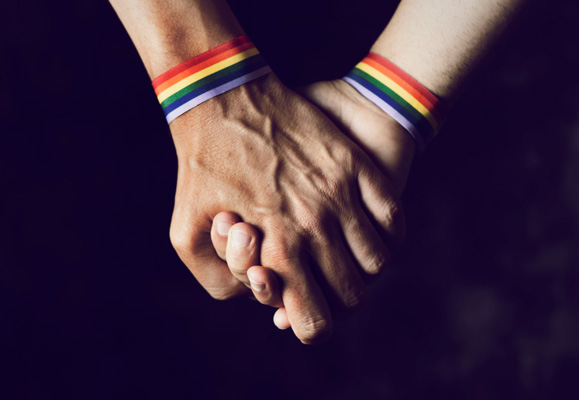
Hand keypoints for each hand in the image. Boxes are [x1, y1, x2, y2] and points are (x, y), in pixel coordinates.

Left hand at [169, 74, 399, 342]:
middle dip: (335, 300)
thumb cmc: (200, 168)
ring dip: (362, 270)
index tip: (304, 315)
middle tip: (320, 283)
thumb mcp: (185, 235)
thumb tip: (254, 300)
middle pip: (351, 294)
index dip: (310, 327)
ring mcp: (341, 194)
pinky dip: (387, 236)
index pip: (315, 322)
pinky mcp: (355, 166)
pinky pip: (393, 220)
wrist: (222, 98)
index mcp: (277, 249)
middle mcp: (315, 227)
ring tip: (344, 258)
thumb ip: (218, 282)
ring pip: (376, 262)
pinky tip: (369, 233)